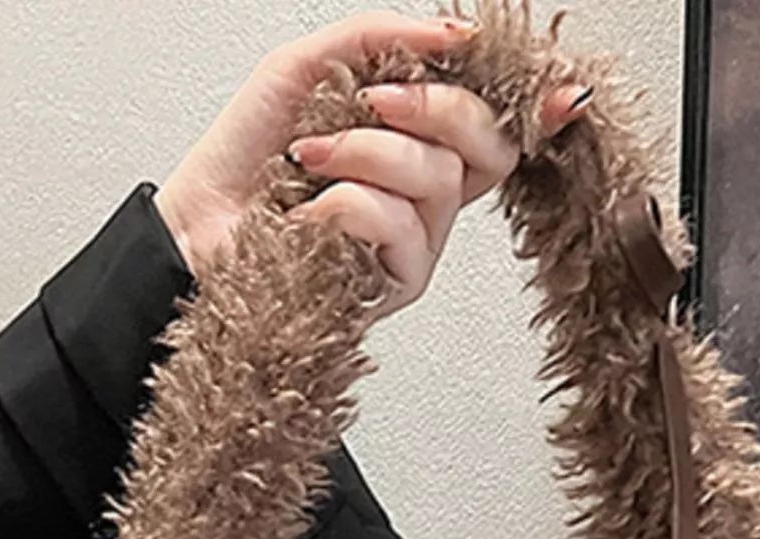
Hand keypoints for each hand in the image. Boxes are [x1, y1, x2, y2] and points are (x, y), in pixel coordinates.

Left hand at [154, 11, 589, 319]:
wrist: (198, 224)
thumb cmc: (245, 158)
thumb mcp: (310, 65)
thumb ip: (382, 38)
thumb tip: (453, 34)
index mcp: (421, 142)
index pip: (498, 122)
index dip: (535, 106)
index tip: (560, 94)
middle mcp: (430, 196)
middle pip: (487, 144)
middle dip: (433, 107)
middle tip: (373, 99)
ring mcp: (419, 242)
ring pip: (437, 180)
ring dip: (365, 153)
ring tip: (311, 156)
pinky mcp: (394, 283)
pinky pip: (395, 223)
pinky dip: (343, 203)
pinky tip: (308, 210)